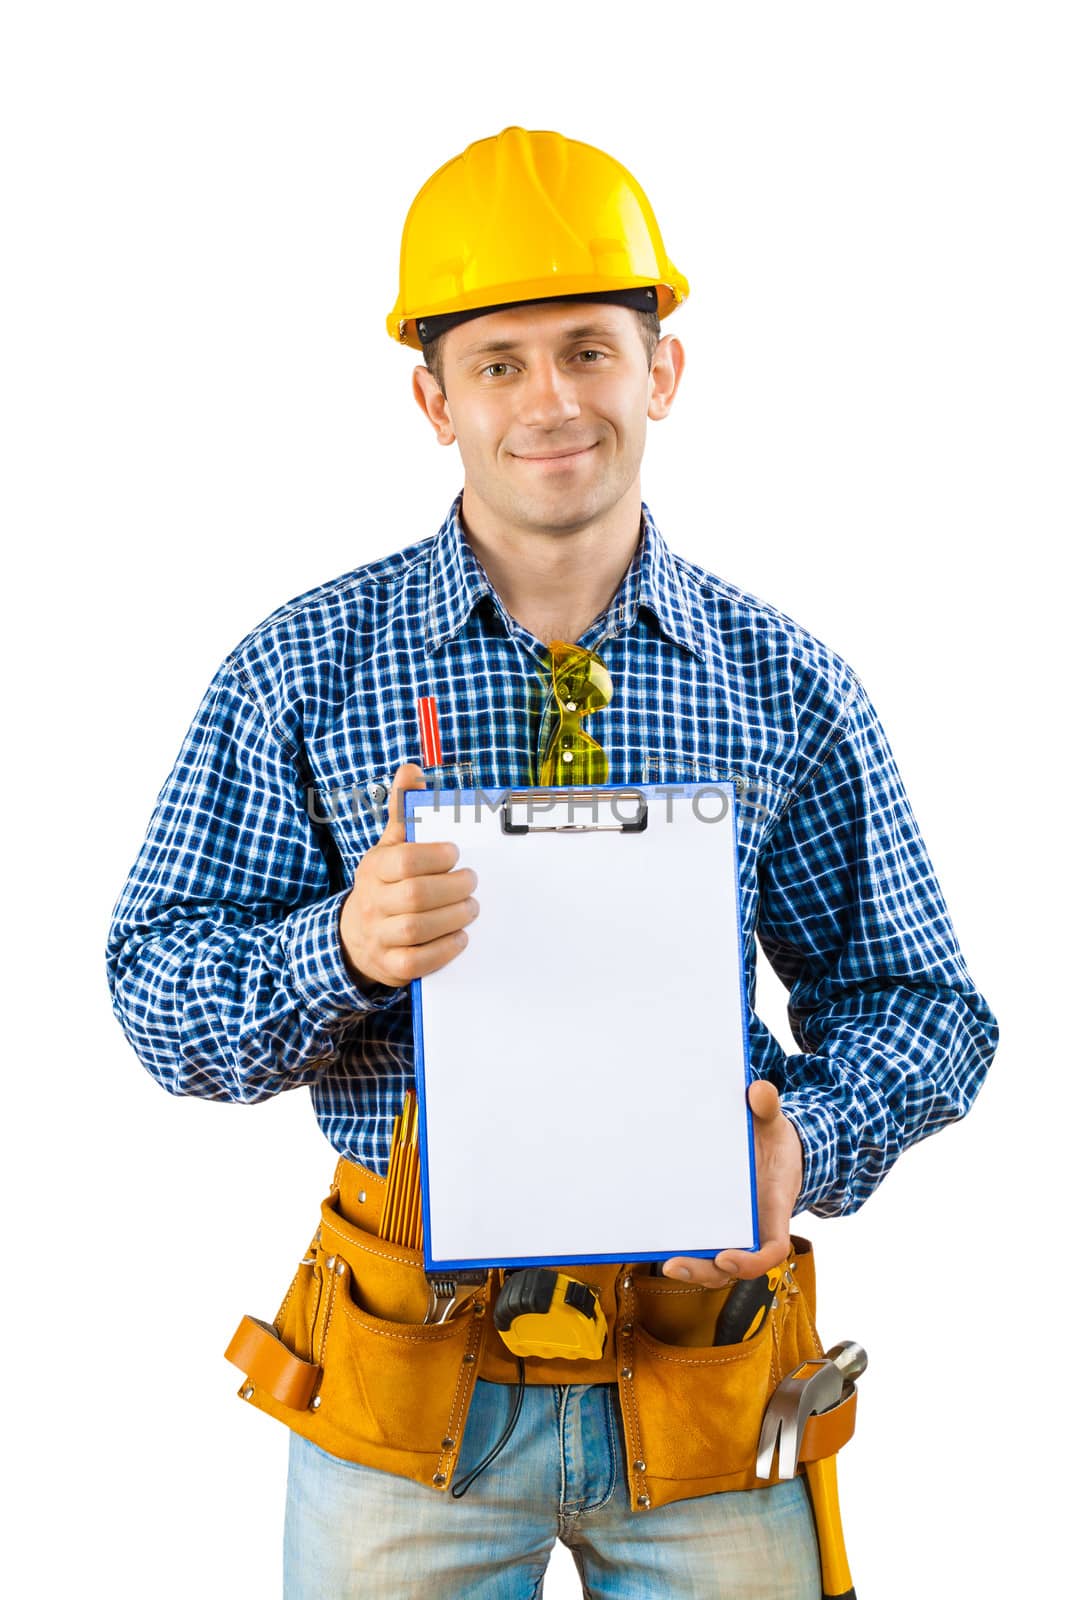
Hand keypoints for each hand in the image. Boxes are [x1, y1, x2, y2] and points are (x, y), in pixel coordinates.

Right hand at [338, 763, 479, 988]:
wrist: (355, 935)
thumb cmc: (384, 883)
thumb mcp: (389, 846)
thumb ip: (403, 811)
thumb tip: (411, 769)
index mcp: (375, 868)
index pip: (403, 860)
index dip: (435, 857)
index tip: (455, 854)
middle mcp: (372, 902)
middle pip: (415, 896)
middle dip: (452, 889)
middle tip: (471, 882)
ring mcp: (379, 936)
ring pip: (416, 929)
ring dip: (453, 917)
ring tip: (471, 907)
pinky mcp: (391, 965)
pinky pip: (416, 962)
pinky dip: (444, 950)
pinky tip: (460, 937)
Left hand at [661, 1080, 802, 1286]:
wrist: (770, 1148)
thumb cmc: (774, 1141)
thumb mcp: (774, 1122)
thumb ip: (768, 1107)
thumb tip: (758, 1091)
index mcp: (774, 1208)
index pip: (773, 1249)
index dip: (751, 1262)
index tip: (726, 1256)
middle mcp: (753, 1227)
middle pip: (733, 1266)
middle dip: (705, 1271)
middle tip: (675, 1264)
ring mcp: (732, 1228)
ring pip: (713, 1262)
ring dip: (690, 1267)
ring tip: (662, 1260)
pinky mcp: (711, 1221)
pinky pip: (699, 1241)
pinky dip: (681, 1246)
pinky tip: (656, 1239)